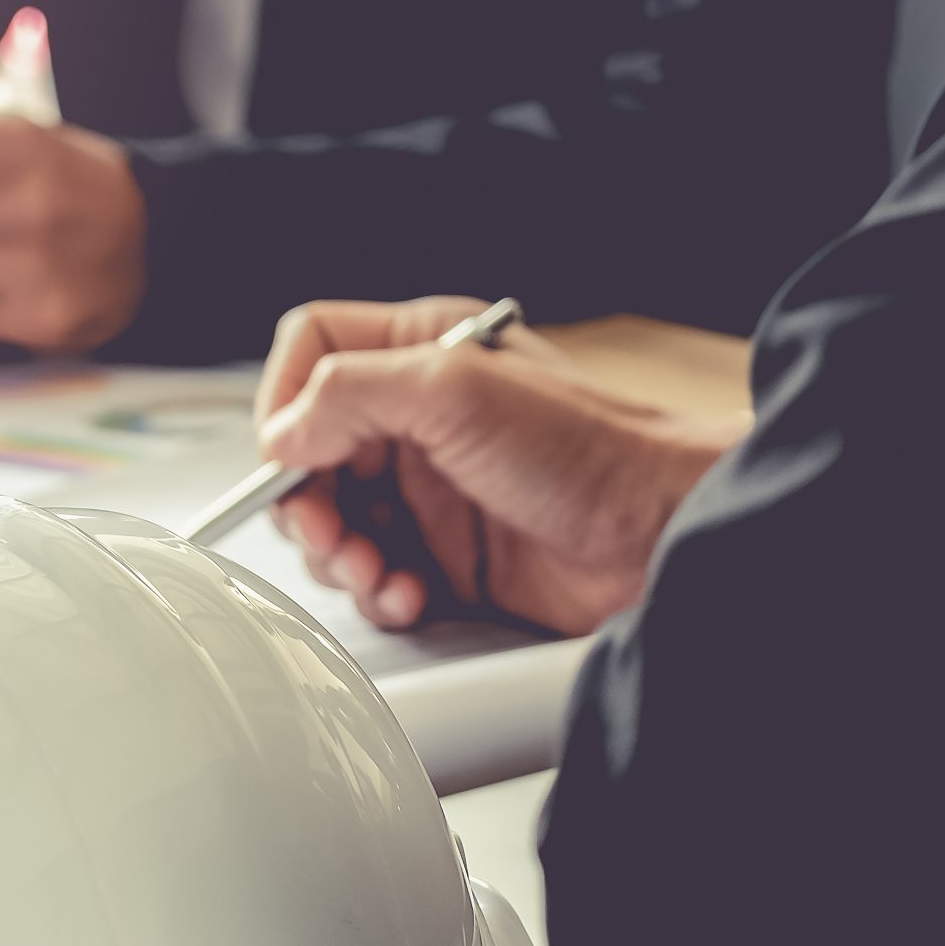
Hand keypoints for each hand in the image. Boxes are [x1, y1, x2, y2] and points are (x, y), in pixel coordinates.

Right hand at [256, 297, 745, 635]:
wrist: (662, 537)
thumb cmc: (594, 451)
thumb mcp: (456, 393)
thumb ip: (350, 393)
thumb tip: (282, 433)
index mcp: (420, 351)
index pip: (309, 351)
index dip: (284, 402)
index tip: (290, 455)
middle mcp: (417, 416)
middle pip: (306, 452)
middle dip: (306, 503)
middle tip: (331, 533)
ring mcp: (427, 487)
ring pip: (330, 521)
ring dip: (340, 557)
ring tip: (379, 572)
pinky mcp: (442, 553)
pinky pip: (372, 574)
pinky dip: (379, 592)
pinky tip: (413, 594)